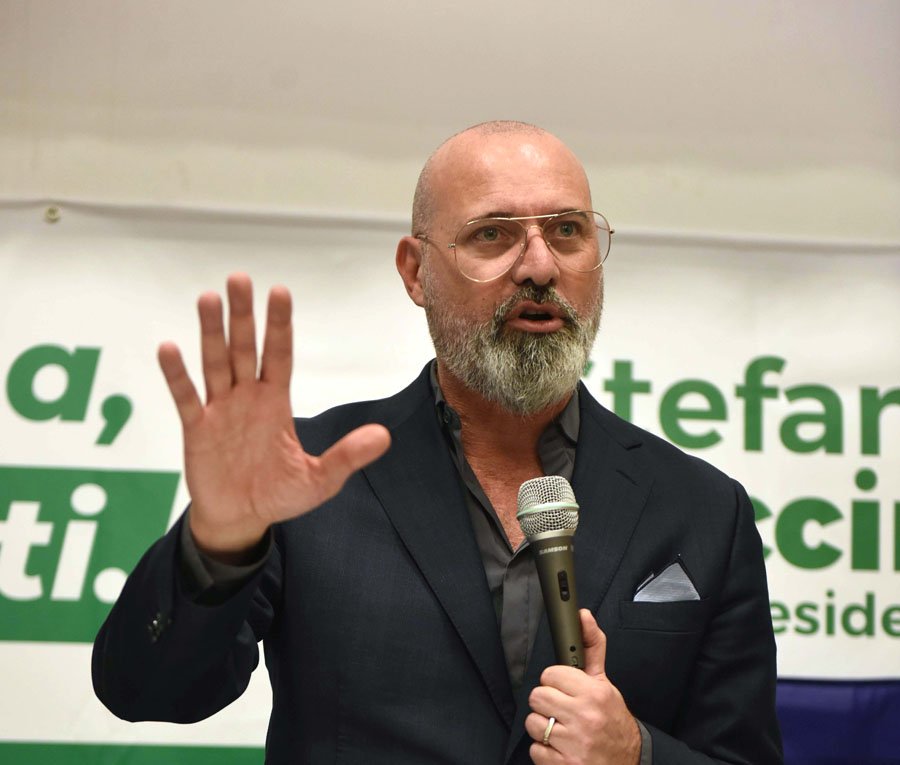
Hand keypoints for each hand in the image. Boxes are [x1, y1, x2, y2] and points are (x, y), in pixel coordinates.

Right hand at [158, 273, 390, 560]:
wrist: (241, 520)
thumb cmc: (278, 494)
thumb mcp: (320, 479)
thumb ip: (347, 456)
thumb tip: (383, 437)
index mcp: (276, 403)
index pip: (279, 355)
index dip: (279, 325)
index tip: (279, 291)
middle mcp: (247, 398)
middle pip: (244, 349)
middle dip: (243, 315)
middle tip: (239, 278)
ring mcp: (219, 410)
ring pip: (214, 363)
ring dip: (211, 333)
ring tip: (208, 299)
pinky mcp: (196, 430)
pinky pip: (185, 398)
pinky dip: (177, 375)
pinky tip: (169, 348)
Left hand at [526, 609, 640, 764]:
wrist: (629, 761)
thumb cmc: (612, 721)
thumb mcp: (604, 683)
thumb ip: (592, 647)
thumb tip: (583, 616)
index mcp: (594, 693)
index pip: (550, 674)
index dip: (555, 682)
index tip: (565, 690)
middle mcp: (584, 717)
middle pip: (538, 697)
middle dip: (547, 704)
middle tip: (561, 710)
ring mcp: (573, 743)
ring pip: (533, 723)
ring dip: (544, 728)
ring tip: (561, 729)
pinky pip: (535, 750)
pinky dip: (544, 751)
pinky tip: (561, 747)